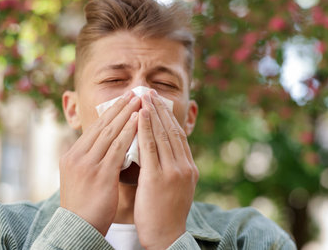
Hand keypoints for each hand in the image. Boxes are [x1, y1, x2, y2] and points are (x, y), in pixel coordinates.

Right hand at [59, 91, 139, 235]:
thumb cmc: (84, 205)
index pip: (95, 128)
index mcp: (72, 155)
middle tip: (135, 92)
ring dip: (127, 114)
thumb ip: (91, 159)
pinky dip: (129, 132)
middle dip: (120, 107)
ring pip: (110, 132)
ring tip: (140, 100)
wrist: (78, 228)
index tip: (125, 99)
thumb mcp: (82, 177)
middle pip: (103, 125)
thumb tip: (105, 146)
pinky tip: (140, 121)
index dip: (112, 112)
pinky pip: (117, 147)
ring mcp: (87, 164)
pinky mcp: (99, 174)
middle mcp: (77, 155)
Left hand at [135, 90, 198, 249]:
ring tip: (143, 97)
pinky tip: (138, 115)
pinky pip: (150, 147)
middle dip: (160, 109)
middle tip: (150, 92)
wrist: (167, 237)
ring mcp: (173, 171)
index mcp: (189, 168)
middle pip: (172, 130)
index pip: (179, 135)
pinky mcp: (158, 177)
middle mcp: (185, 166)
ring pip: (162, 135)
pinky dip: (144, 128)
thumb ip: (173, 169)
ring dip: (152, 113)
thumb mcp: (177, 188)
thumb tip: (163, 153)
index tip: (158, 103)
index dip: (168, 117)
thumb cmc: (167, 214)